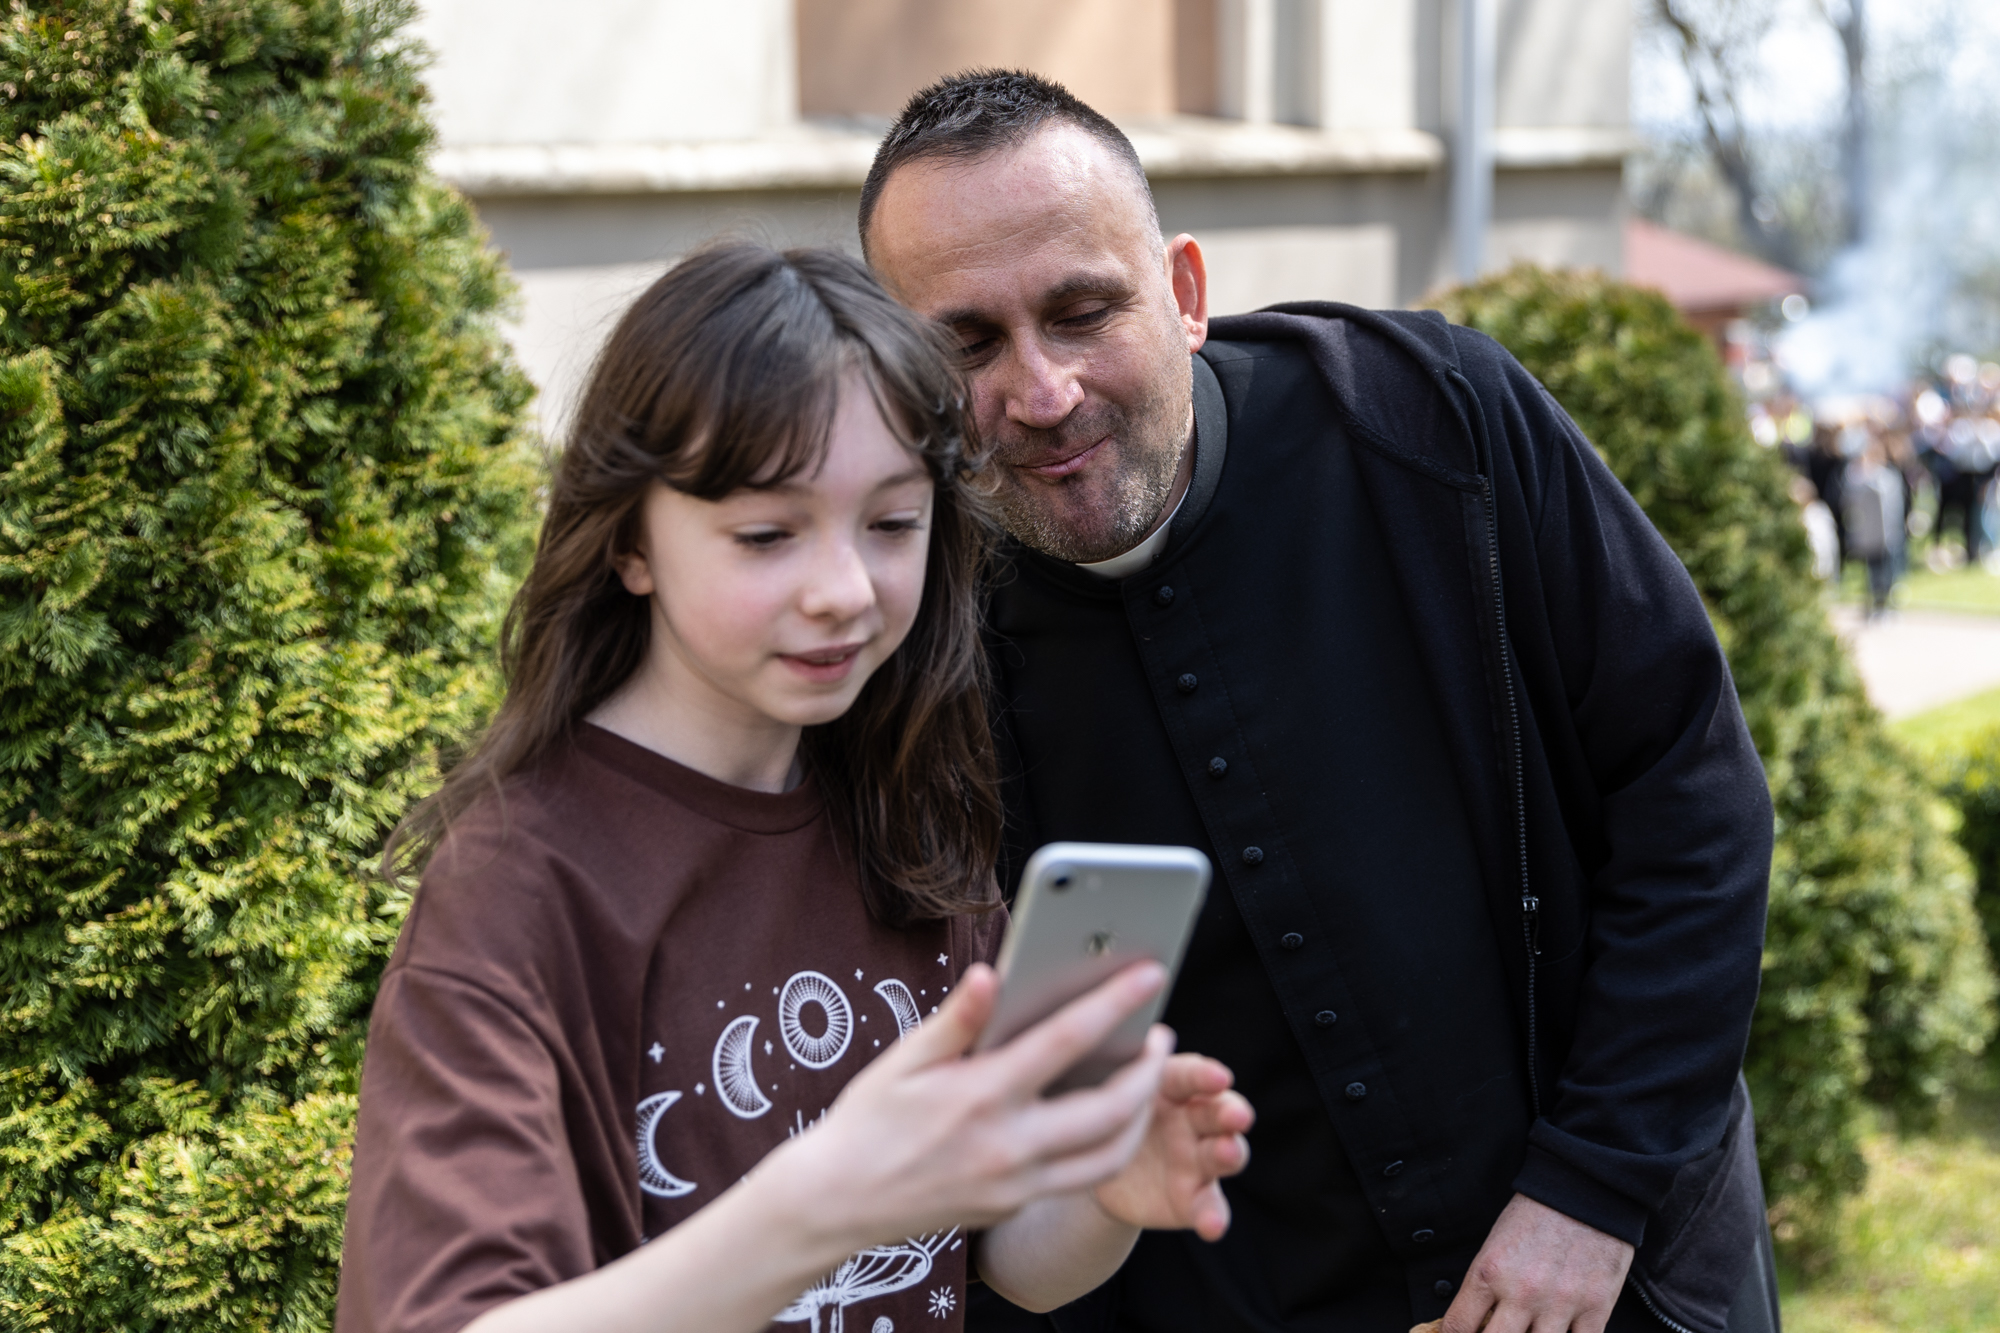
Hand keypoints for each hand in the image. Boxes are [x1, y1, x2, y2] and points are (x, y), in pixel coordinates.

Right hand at [768, 961, 1173, 1252]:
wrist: (835, 1202)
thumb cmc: (866, 1122)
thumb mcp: (903, 1060)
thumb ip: (958, 1020)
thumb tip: (993, 975)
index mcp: (979, 1096)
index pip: (1065, 1041)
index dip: (1115, 1002)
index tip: (1150, 973)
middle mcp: (1007, 1146)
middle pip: (1111, 1109)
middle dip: (1150, 1070)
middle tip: (1160, 1033)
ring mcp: (1016, 1184)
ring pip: (1110, 1155)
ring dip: (1142, 1114)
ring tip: (1145, 1077)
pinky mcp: (1015, 1205)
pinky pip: (1083, 1177)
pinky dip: (1111, 1145)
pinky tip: (1111, 1115)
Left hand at [1091, 1053, 1252, 1239]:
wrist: (1094, 1167)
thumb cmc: (1104, 1115)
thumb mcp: (1102, 1094)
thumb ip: (1110, 1076)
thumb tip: (1096, 1043)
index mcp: (1169, 1086)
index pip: (1190, 1074)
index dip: (1205, 1075)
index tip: (1219, 1077)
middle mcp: (1191, 1119)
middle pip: (1217, 1111)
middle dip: (1230, 1112)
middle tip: (1237, 1115)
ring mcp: (1197, 1159)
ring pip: (1223, 1154)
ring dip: (1229, 1153)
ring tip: (1227, 1153)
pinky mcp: (1195, 1197)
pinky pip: (1209, 1206)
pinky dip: (1213, 1216)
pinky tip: (1212, 1227)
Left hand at [1441, 1194, 1633, 1332]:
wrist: (1583, 1188)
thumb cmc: (1536, 1213)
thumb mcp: (1495, 1242)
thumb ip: (1485, 1284)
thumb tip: (1478, 1321)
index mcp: (1489, 1272)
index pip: (1459, 1326)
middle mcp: (1521, 1292)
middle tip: (1498, 1331)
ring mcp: (1559, 1303)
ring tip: (1530, 1330)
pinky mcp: (1595, 1308)